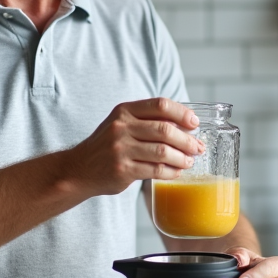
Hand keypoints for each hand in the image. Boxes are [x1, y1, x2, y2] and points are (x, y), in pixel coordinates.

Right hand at [71, 98, 203, 195]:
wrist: (80, 169)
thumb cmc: (107, 145)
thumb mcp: (122, 124)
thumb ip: (147, 121)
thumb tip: (185, 125)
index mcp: (124, 111)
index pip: (160, 105)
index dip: (182, 113)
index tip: (195, 123)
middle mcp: (121, 127)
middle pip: (165, 130)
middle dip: (187, 140)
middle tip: (198, 147)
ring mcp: (121, 149)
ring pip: (162, 151)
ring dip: (182, 158)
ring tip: (189, 161)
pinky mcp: (122, 169)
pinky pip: (155, 170)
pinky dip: (171, 172)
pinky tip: (176, 172)